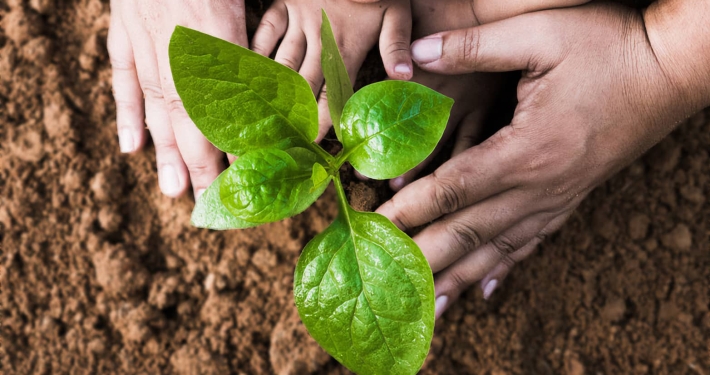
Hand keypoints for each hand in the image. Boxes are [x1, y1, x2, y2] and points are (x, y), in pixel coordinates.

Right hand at [107, 0, 246, 197]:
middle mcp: (176, 47)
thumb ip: (255, 49)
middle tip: (210, 202)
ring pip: (156, 103)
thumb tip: (277, 92)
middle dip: (201, 163)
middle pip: (189, 117)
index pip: (223, 110)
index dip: (231, 149)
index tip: (242, 182)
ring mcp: (145, 36)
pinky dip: (127, 111)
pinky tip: (131, 146)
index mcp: (215, 39)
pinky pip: (123, 71)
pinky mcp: (125, 20)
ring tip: (174, 189)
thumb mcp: (242, 4)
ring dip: (166, 149)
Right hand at [251, 0, 411, 139]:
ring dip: (271, 90)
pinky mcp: (283, 5)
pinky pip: (265, 32)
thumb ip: (396, 46)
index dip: (321, 119)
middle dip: (293, 114)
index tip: (311, 145)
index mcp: (345, 46)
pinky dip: (255, 53)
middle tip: (281, 140)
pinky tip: (246, 74)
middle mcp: (318, 38)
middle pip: (302, 85)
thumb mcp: (396, 12)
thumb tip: (403, 78)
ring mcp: (297, 21)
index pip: (331, 92)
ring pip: (280, 62)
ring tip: (261, 118)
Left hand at [377, 3, 707, 317]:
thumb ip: (474, 47)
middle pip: (469, 234)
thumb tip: (416, 53)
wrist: (673, 71)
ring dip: (457, 278)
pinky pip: (529, 245)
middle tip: (382, 278)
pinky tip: (483, 291)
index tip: (373, 227)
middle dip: (422, 257)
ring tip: (425, 306)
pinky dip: (501, 270)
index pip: (454, 189)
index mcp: (528, 148)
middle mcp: (541, 186)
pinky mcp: (569, 200)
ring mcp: (558, 199)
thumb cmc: (609, 47)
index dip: (409, 210)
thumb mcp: (540, 35)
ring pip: (497, 250)